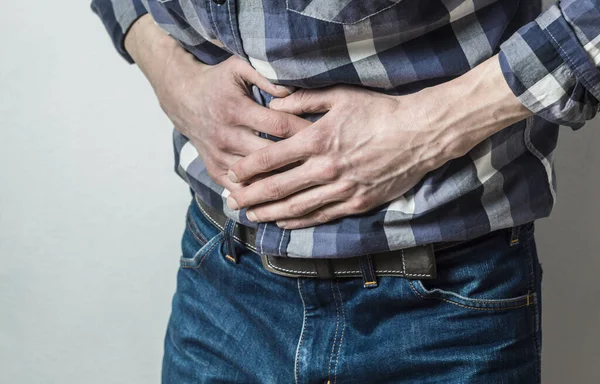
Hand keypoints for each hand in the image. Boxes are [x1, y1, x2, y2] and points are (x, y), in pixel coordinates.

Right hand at [124, 16, 309, 190]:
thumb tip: (293, 91)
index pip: (279, 125)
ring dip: (281, 182)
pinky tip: (281, 200)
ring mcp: (220, 156)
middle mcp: (227, 136)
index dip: (305, 131)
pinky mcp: (215, 170)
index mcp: (237, 110)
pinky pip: (240, 189)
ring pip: (256, 177)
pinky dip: (259, 196)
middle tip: (324, 164)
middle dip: (298, 160)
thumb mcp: (238, 68)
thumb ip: (266, 77)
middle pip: (270, 155)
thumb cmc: (218, 82)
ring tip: (308, 185)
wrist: (183, 99)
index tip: (326, 136)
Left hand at [225, 85, 458, 227]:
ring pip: (296, 207)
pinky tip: (283, 223)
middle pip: (278, 188)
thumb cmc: (380, 111)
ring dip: (269, 213)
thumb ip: (303, 100)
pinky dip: (299, 221)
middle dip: (250, 196)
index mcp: (318, 139)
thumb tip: (274, 105)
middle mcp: (326, 168)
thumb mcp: (341, 96)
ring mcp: (342, 189)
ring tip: (250, 216)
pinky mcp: (357, 204)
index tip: (231, 174)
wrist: (420, 134)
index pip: (271, 158)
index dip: (247, 169)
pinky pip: (321, 216)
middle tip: (231, 202)